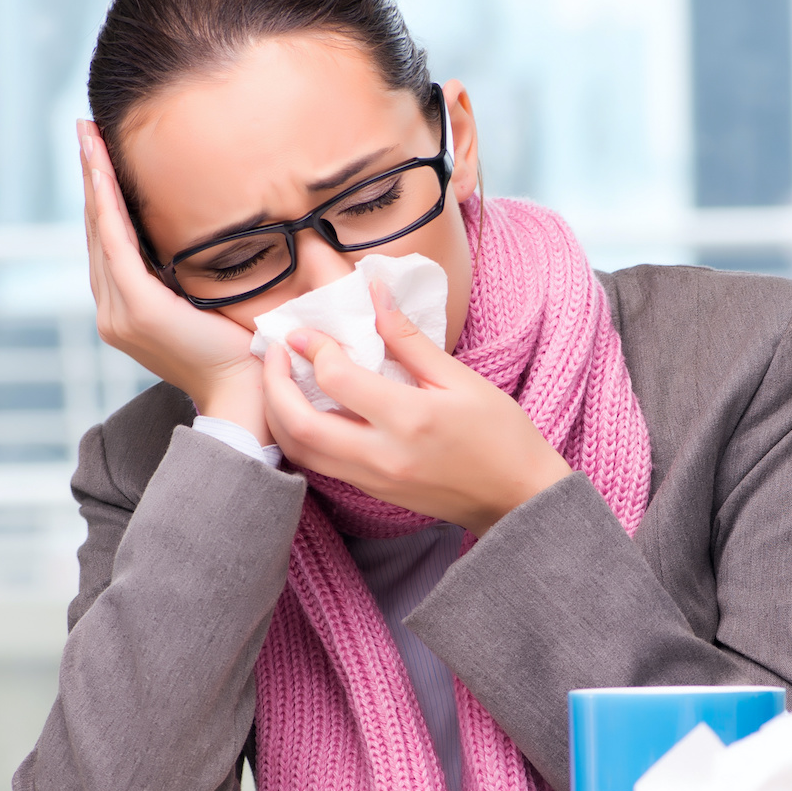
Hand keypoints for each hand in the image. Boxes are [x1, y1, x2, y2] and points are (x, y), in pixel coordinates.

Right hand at [78, 122, 267, 440]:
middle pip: (97, 231)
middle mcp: (114, 312)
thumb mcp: (212, 303)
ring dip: (93, 180)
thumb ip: (196, 275)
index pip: (110, 243)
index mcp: (130, 311)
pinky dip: (106, 205)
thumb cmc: (244, 351)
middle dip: (91, 177)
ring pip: (100, 232)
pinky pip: (115, 244)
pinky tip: (101, 170)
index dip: (101, 196)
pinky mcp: (137, 308)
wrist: (248, 392)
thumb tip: (210, 234)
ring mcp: (120, 312)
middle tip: (85, 129)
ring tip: (88, 137)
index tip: (98, 152)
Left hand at [261, 283, 572, 534]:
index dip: (313, 348)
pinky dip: (301, 436)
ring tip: (280, 379)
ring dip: (279, 414)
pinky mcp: (372, 493)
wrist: (517, 498)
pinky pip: (319, 465)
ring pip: (301, 452)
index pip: (338, 380)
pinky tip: (307, 410)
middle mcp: (383, 455)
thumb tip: (375, 293)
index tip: (304, 330)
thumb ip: (409, 339)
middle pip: (300, 425)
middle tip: (274, 352)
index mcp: (410, 419)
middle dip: (274, 384)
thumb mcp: (461, 379)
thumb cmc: (500, 435)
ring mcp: (374, 480)